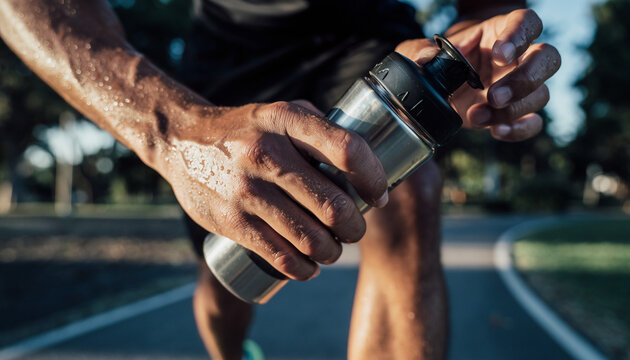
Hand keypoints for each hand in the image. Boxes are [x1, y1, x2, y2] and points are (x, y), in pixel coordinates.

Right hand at [164, 101, 387, 279]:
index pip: (348, 150)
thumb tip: (366, 163)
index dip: (373, 178)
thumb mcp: (280, 112)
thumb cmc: (246, 130)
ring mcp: (247, 191)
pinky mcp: (232, 221)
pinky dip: (304, 269)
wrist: (181, 142)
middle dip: (355, 228)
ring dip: (333, 253)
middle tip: (354, 230)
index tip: (378, 196)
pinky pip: (281, 257)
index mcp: (286, 120)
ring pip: (311, 238)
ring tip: (333, 250)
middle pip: (334, 205)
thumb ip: (320, 129)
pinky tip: (309, 267)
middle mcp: (266, 154)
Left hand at [396, 9, 560, 141]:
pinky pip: (533, 123)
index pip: (526, 23)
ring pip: (541, 95)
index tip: (500, 55)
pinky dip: (518, 130)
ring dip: (511, 110)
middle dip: (524, 80)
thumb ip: (419, 51)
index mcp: (501, 31)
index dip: (519, 37)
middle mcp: (520, 57)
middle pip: (548, 59)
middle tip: (493, 96)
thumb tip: (427, 59)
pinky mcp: (516, 113)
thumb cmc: (438, 60)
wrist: (442, 84)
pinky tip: (495, 131)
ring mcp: (522, 86)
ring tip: (476, 116)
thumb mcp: (421, 51)